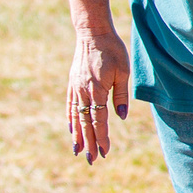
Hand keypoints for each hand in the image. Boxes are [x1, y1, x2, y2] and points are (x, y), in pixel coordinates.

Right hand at [67, 26, 130, 162]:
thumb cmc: (112, 50)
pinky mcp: (72, 84)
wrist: (92, 32)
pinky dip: (70, 120)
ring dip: (77, 135)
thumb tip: (121, 117)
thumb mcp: (123, 71)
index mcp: (97, 90)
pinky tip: (71, 130)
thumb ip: (121, 95)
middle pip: (85, 122)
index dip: (101, 137)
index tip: (104, 152)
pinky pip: (69, 106)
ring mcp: (75, 88)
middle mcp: (83, 92)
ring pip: (75, 117)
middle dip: (89, 142)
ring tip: (78, 151)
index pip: (99, 120)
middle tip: (91, 160)